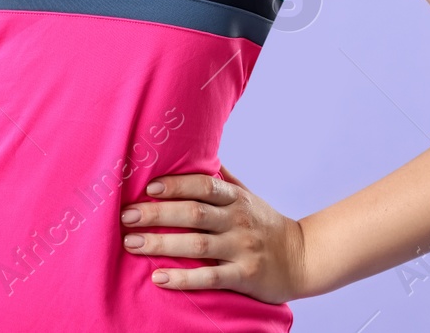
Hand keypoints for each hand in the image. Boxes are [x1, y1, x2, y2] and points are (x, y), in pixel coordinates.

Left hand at [120, 163, 306, 302]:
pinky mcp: (245, 276)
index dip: (177, 184)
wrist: (302, 258)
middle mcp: (238, 221)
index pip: (204, 186)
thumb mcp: (248, 196)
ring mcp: (242, 249)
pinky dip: (183, 279)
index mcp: (236, 199)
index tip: (149, 187)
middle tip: (126, 216)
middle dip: (158, 214)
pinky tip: (158, 277)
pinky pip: (210, 278)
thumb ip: (222, 178)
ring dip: (162, 244)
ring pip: (198, 246)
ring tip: (132, 244)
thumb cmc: (265, 224)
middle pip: (194, 214)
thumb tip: (196, 150)